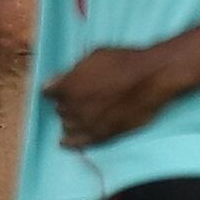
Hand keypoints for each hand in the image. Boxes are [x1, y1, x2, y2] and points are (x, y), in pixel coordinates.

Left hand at [44, 43, 185, 148]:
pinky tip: (65, 142)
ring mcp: (87, 123)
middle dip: (65, 104)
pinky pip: (80, 143)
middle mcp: (73, 107)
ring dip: (71, 120)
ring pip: (68, 126)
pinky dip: (71, 142)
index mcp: (67, 86)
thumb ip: (72, 71)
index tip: (58, 88)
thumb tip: (55, 81)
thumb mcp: (94, 56)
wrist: (151, 78)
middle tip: (77, 98)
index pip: (48, 92)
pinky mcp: (102, 134)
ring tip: (78, 115)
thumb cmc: (124, 61)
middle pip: (59, 110)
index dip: (55, 89)